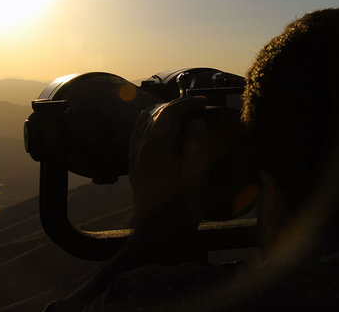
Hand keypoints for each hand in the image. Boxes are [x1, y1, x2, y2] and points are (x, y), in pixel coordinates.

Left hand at [128, 96, 210, 233]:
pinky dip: (154, 125)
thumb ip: (196, 146)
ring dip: (165, 115)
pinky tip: (165, 133)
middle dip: (177, 107)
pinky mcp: (134, 166)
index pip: (168, 113)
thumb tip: (195, 122)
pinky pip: (140, 135)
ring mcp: (135, 157)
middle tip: (198, 109)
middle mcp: (141, 148)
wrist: (157, 235)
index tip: (203, 103)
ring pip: (145, 123)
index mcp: (156, 148)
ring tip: (185, 118)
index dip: (187, 103)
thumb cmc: (181, 208)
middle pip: (155, 115)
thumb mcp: (196, 178)